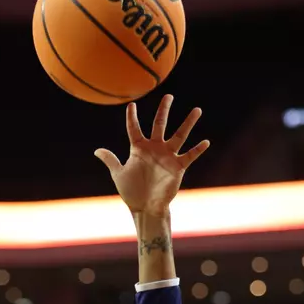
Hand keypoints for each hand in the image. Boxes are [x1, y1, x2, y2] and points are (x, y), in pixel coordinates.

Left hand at [95, 95, 209, 215]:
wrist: (145, 207)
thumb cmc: (131, 191)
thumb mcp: (119, 174)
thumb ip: (110, 160)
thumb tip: (96, 151)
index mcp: (139, 149)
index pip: (134, 129)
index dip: (132, 117)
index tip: (131, 105)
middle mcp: (154, 149)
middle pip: (160, 124)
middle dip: (164, 110)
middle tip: (169, 96)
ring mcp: (167, 157)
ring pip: (179, 136)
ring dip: (188, 123)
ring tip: (197, 110)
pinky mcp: (177, 167)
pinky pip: (189, 156)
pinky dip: (197, 150)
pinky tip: (206, 142)